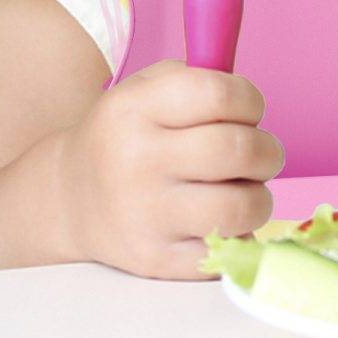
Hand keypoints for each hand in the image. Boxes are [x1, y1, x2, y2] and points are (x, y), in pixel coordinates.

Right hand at [53, 60, 284, 278]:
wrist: (69, 197)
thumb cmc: (127, 135)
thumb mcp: (146, 88)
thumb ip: (200, 77)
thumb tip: (252, 98)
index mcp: (135, 109)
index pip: (218, 95)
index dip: (250, 100)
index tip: (250, 111)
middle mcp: (137, 161)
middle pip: (236, 151)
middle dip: (267, 151)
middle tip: (262, 154)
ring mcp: (145, 216)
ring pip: (239, 207)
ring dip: (259, 197)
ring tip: (246, 189)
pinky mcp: (155, 260)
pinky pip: (224, 252)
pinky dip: (237, 237)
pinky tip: (223, 222)